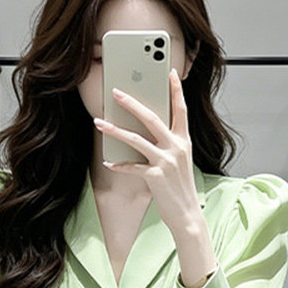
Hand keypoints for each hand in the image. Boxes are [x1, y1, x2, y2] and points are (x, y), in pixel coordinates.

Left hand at [93, 68, 202, 236]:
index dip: (176, 90)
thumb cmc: (181, 187)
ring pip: (136, 139)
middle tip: (116, 92)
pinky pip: (132, 167)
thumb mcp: (180, 161)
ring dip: (115, 130)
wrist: (187, 214)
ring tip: (99, 122)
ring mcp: (166, 162)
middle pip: (152, 118)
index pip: (181, 109)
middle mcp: (176, 147)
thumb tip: (147, 130)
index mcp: (184, 141)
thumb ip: (168, 143)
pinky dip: (119, 164)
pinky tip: (108, 162)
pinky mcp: (155, 177)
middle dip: (132, 103)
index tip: (171, 72)